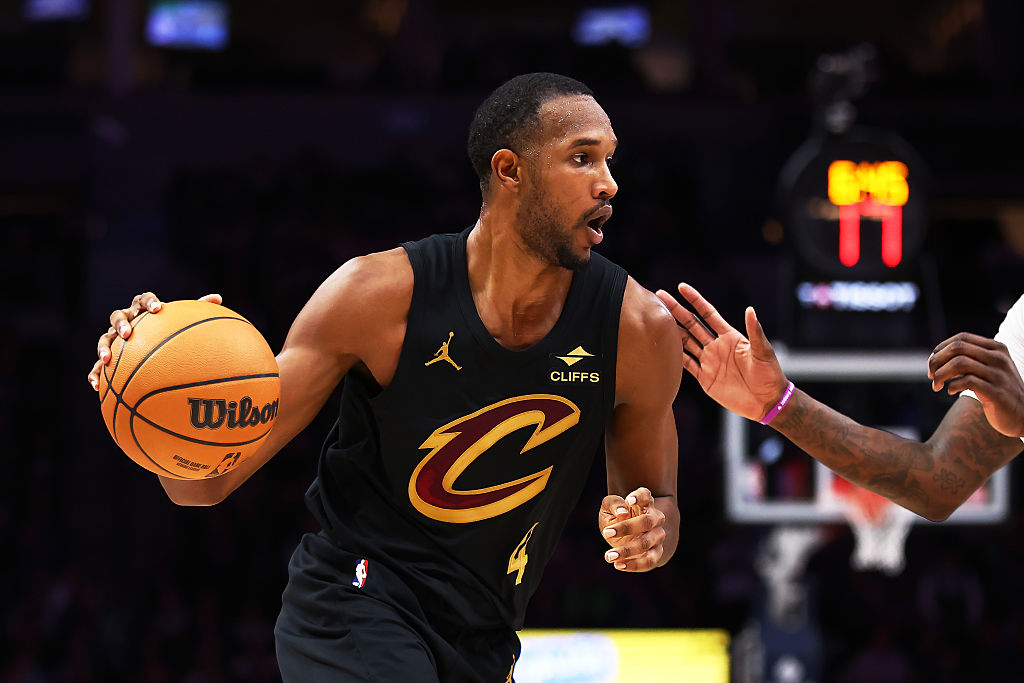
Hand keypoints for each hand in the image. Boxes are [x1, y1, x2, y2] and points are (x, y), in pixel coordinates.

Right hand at [87, 292, 222, 389]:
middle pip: (117, 316)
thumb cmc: (168, 329)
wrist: (149, 342)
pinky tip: (96, 385)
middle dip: (121, 324)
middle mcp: (126, 320)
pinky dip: (96, 373)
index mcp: (142, 309)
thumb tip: (218, 298)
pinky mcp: (108, 356)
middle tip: (128, 333)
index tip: (158, 309)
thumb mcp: (181, 320)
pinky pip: (97, 365)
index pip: (143, 299)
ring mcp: (113, 338)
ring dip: (103, 348)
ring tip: (107, 359)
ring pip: (103, 338)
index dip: (149, 302)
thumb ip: (197, 309)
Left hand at [598, 487, 665, 571]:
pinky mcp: (656, 553)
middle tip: (606, 533)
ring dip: (628, 551)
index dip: (639, 497)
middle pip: (647, 522)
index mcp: (644, 503)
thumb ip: (613, 504)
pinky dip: (634, 565)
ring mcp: (657, 536)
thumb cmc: (616, 517)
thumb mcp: (608, 507)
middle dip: (627, 528)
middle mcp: (655, 518)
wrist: (627, 535)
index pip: (646, 496)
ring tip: (609, 556)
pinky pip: (650, 561)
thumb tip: (622, 512)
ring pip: (647, 543)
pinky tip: (619, 565)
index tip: (628, 501)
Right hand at [655, 283, 788, 421]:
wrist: (766, 402)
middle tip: (660, 296)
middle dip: (676, 310)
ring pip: (686, 342)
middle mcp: (716, 346)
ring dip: (672, 331)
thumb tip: (750, 310)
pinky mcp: (705, 378)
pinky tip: (663, 348)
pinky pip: (686, 364)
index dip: (695, 300)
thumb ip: (755, 332)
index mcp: (730, 336)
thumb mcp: (763, 352)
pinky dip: (675, 357)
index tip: (682, 287)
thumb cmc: (769, 374)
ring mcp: (709, 361)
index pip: (708, 314)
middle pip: (692, 324)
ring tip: (657, 320)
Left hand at [929, 332, 1023, 437]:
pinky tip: (950, 391)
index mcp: (996, 348)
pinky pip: (967, 381)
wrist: (1023, 414)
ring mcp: (999, 374)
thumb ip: (968, 360)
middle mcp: (999, 358)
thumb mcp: (986, 369)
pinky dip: (953, 385)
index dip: (941, 348)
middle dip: (937, 360)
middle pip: (958, 348)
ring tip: (936, 385)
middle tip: (930, 374)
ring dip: (941, 374)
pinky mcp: (996, 392)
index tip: (932, 362)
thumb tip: (934, 358)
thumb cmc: (997, 390)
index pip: (961, 338)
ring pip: (959, 363)